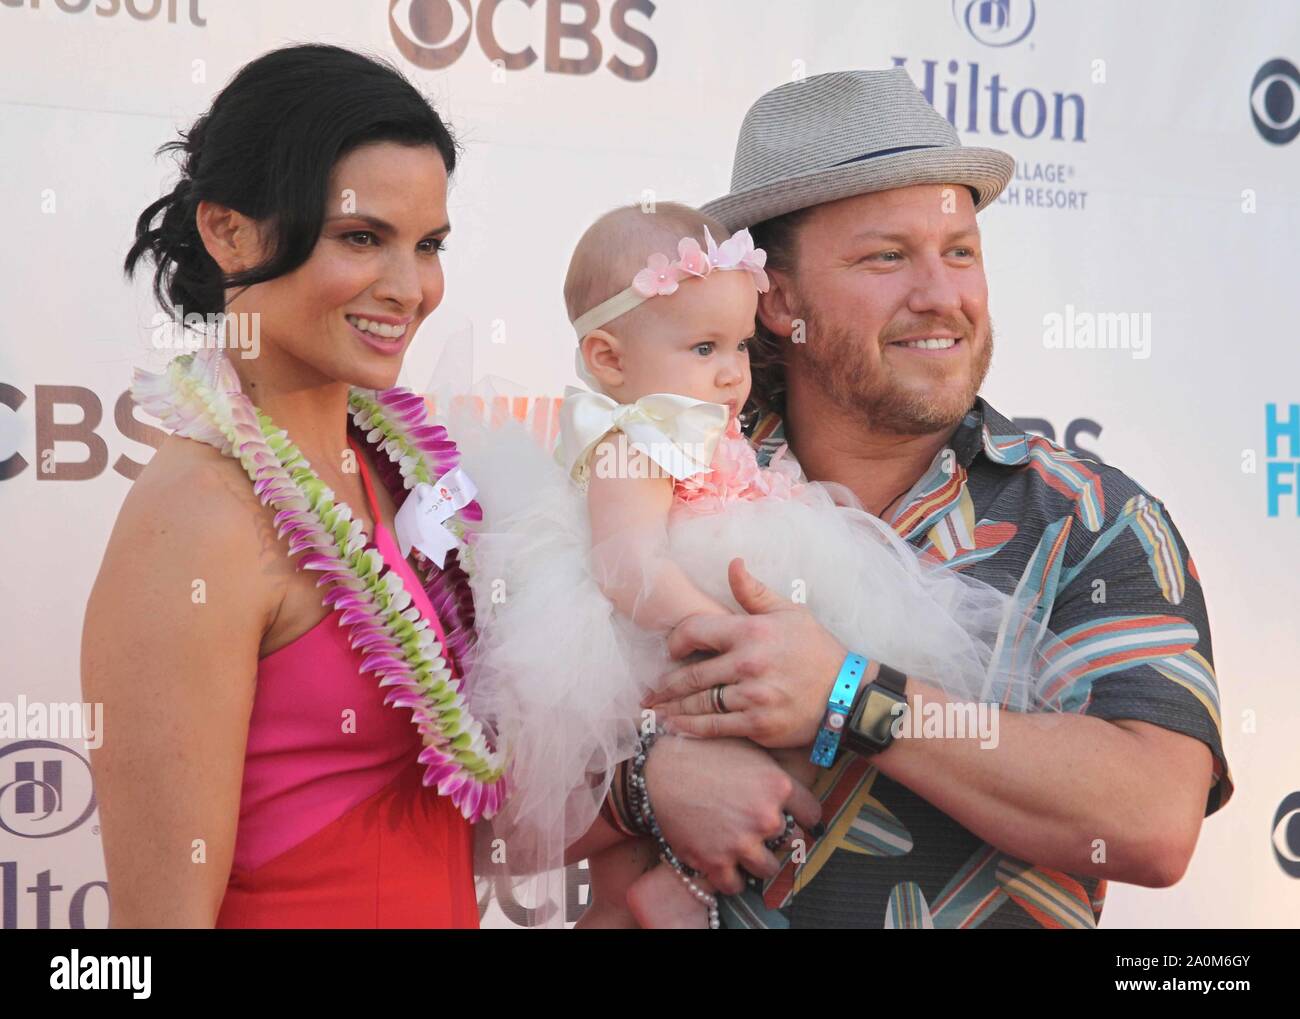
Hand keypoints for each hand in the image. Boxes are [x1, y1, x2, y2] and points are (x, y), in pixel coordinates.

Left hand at [643, 557, 848, 747]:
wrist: (848, 693)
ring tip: (656, 709)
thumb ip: (753, 592)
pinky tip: (675, 727)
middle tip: (650, 690)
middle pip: (692, 674)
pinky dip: (691, 728)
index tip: (671, 650)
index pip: (697, 631)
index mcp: (751, 632)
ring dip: (673, 708)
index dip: (676, 641)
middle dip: (666, 683)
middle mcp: (748, 663)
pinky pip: (715, 727)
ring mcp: (752, 696)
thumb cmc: (816, 650)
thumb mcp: (789, 612)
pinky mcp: (758, 724)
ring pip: (700, 703)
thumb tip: (732, 564)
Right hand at [643, 733, 820, 895]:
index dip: (803, 816)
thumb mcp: (746, 749)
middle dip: (778, 838)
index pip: (812, 814)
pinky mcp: (715, 862)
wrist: (658, 771)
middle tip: (759, 831)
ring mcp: (741, 843)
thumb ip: (773, 769)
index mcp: (777, 786)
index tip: (796, 819)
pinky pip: (735, 885)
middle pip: (792, 843)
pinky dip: (732, 879)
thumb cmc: (701, 753)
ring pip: (768, 868)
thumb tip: (791, 780)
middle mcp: (765, 817)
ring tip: (744, 849)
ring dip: (758, 862)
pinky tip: (725, 866)